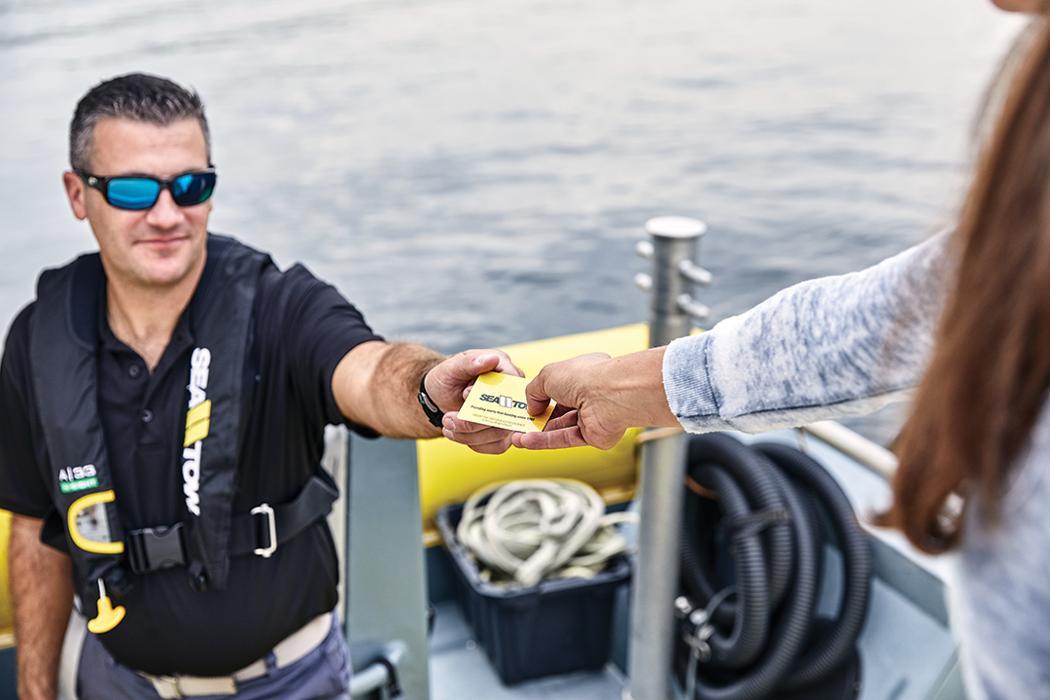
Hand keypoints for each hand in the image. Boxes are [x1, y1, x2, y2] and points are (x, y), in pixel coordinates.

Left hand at [426, 349, 521, 453]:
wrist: (439, 397)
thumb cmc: (447, 378)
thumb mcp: (452, 367)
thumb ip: (471, 362)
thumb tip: (492, 359)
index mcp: (503, 368)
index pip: (512, 381)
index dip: (490, 392)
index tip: (465, 394)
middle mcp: (511, 391)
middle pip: (507, 413)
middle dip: (474, 420)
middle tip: (449, 418)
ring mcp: (510, 414)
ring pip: (501, 433)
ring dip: (470, 435)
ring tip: (448, 426)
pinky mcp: (504, 433)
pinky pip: (497, 446)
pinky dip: (474, 443)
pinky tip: (457, 434)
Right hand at [509, 353, 629, 450]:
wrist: (610, 396)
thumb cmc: (586, 377)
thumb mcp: (547, 375)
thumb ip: (534, 391)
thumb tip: (531, 407)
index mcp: (585, 372)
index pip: (561, 385)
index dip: (543, 394)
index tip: (528, 403)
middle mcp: (592, 393)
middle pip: (560, 409)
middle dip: (538, 417)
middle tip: (520, 423)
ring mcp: (594, 416)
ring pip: (560, 426)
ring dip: (537, 432)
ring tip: (516, 435)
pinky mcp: (594, 435)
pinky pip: (565, 439)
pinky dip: (544, 441)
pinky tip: (525, 441)